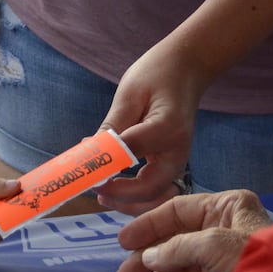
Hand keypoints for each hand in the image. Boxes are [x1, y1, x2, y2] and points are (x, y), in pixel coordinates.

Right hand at [0, 172, 18, 250]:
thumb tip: (16, 187)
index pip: (0, 222)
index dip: (17, 211)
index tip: (29, 197)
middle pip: (3, 230)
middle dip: (14, 213)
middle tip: (24, 194)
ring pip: (1, 233)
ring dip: (8, 217)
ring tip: (12, 198)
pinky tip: (0, 207)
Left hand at [95, 34, 205, 213]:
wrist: (188, 68)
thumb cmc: (158, 74)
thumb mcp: (130, 94)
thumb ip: (112, 126)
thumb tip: (89, 153)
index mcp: (167, 129)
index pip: (133, 157)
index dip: (106, 170)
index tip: (85, 173)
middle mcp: (178, 151)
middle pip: (152, 191)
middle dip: (121, 198)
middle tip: (94, 189)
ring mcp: (179, 159)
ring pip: (157, 196)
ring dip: (130, 203)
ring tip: (103, 194)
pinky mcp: (173, 161)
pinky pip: (157, 187)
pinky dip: (137, 195)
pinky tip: (116, 187)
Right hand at [114, 190, 271, 271]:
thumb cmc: (256, 258)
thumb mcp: (214, 244)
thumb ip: (176, 247)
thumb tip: (149, 258)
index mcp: (225, 209)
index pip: (177, 211)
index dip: (148, 226)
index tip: (123, 242)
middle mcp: (221, 232)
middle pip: (174, 242)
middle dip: (149, 260)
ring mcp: (221, 263)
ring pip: (179, 269)